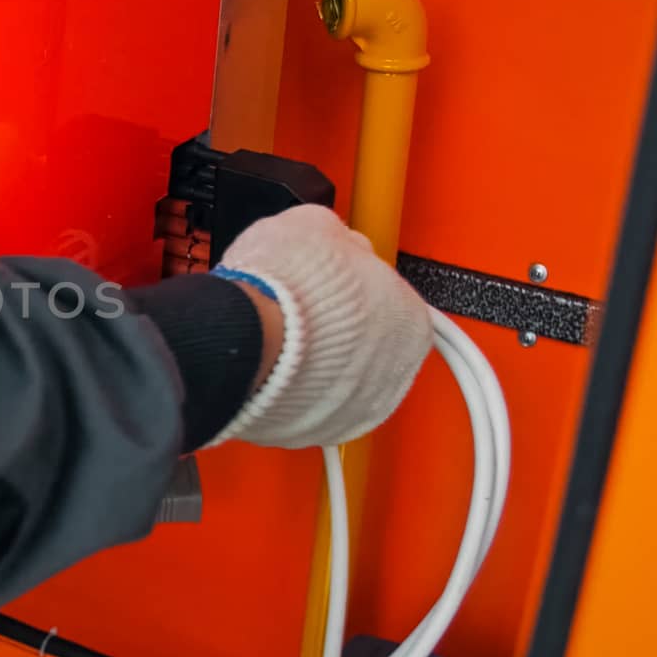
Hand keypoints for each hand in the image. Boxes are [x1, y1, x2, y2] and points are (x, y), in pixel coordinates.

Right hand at [203, 205, 432, 449]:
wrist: (247, 339)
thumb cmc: (286, 287)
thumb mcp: (314, 224)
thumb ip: (335, 236)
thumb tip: (330, 239)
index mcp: (410, 316)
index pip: (388, 296)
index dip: (351, 284)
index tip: (327, 282)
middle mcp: (397, 369)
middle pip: (368, 341)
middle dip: (335, 328)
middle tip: (299, 310)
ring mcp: (360, 406)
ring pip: (341, 379)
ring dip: (317, 362)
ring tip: (280, 339)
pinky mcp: (321, 431)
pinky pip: (313, 406)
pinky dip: (295, 390)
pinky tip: (273, 367)